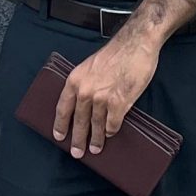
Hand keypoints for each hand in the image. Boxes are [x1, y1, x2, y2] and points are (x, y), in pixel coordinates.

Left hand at [51, 28, 163, 156]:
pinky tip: (111, 133)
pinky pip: (113, 124)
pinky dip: (111, 130)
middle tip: (76, 152)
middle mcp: (86, 91)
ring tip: (95, 148)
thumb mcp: (90, 66)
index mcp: (75, 80)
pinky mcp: (119, 102)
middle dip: (77, 139)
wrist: (136, 43)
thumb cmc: (115, 53)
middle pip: (79, 121)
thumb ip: (84, 84)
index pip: (63, 108)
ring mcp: (102, 98)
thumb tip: (83, 104)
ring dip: (96, 139)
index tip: (59, 136)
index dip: (60, 125)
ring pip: (96, 126)